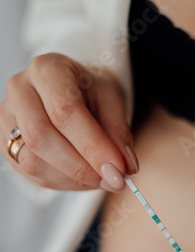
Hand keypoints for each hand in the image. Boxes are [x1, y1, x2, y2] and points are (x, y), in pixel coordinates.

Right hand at [0, 53, 138, 190]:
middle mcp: (20, 90)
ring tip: (101, 178)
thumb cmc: (90, 91)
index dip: (93, 146)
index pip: (65, 111)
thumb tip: (125, 166)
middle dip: (82, 167)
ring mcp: (7, 118)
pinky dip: (63, 182)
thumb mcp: (112, 101)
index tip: (118, 171)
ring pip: (33, 161)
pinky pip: (30, 174)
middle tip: (114, 181)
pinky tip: (83, 178)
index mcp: (47, 69)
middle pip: (42, 137)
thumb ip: (118, 133)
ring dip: (73, 179)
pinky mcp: (5, 143)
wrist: (71, 89)